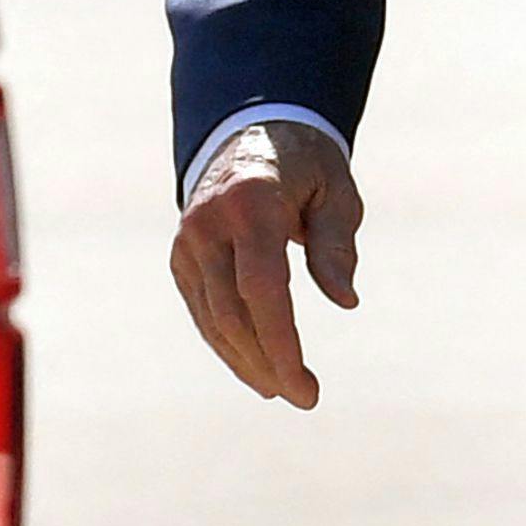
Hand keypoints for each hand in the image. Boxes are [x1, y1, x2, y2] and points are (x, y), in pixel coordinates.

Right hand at [169, 118, 362, 408]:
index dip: (283, 345)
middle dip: (268, 363)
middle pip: (233, 313)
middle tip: (303, 396)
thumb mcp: (336, 190)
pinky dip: (227, 343)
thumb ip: (337, 244)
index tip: (307, 387)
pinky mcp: (180, 256)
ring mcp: (188, 241)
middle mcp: (209, 223)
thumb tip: (345, 301)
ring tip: (281, 388)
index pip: (263, 289)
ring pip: (212, 319)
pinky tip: (254, 365)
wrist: (250, 129)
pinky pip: (203, 310)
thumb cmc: (306, 165)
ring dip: (246, 361)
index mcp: (252, 202)